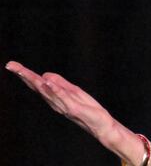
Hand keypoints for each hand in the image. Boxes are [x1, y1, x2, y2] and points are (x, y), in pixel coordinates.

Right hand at [5, 60, 120, 144]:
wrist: (101, 125)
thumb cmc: (87, 109)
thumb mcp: (73, 92)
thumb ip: (60, 84)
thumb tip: (45, 76)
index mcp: (54, 97)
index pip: (37, 84)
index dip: (25, 74)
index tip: (12, 65)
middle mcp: (55, 102)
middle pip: (37, 86)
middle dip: (24, 76)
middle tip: (11, 65)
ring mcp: (63, 105)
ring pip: (46, 91)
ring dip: (35, 81)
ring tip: (24, 71)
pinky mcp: (73, 108)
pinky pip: (62, 97)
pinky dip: (54, 89)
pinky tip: (46, 82)